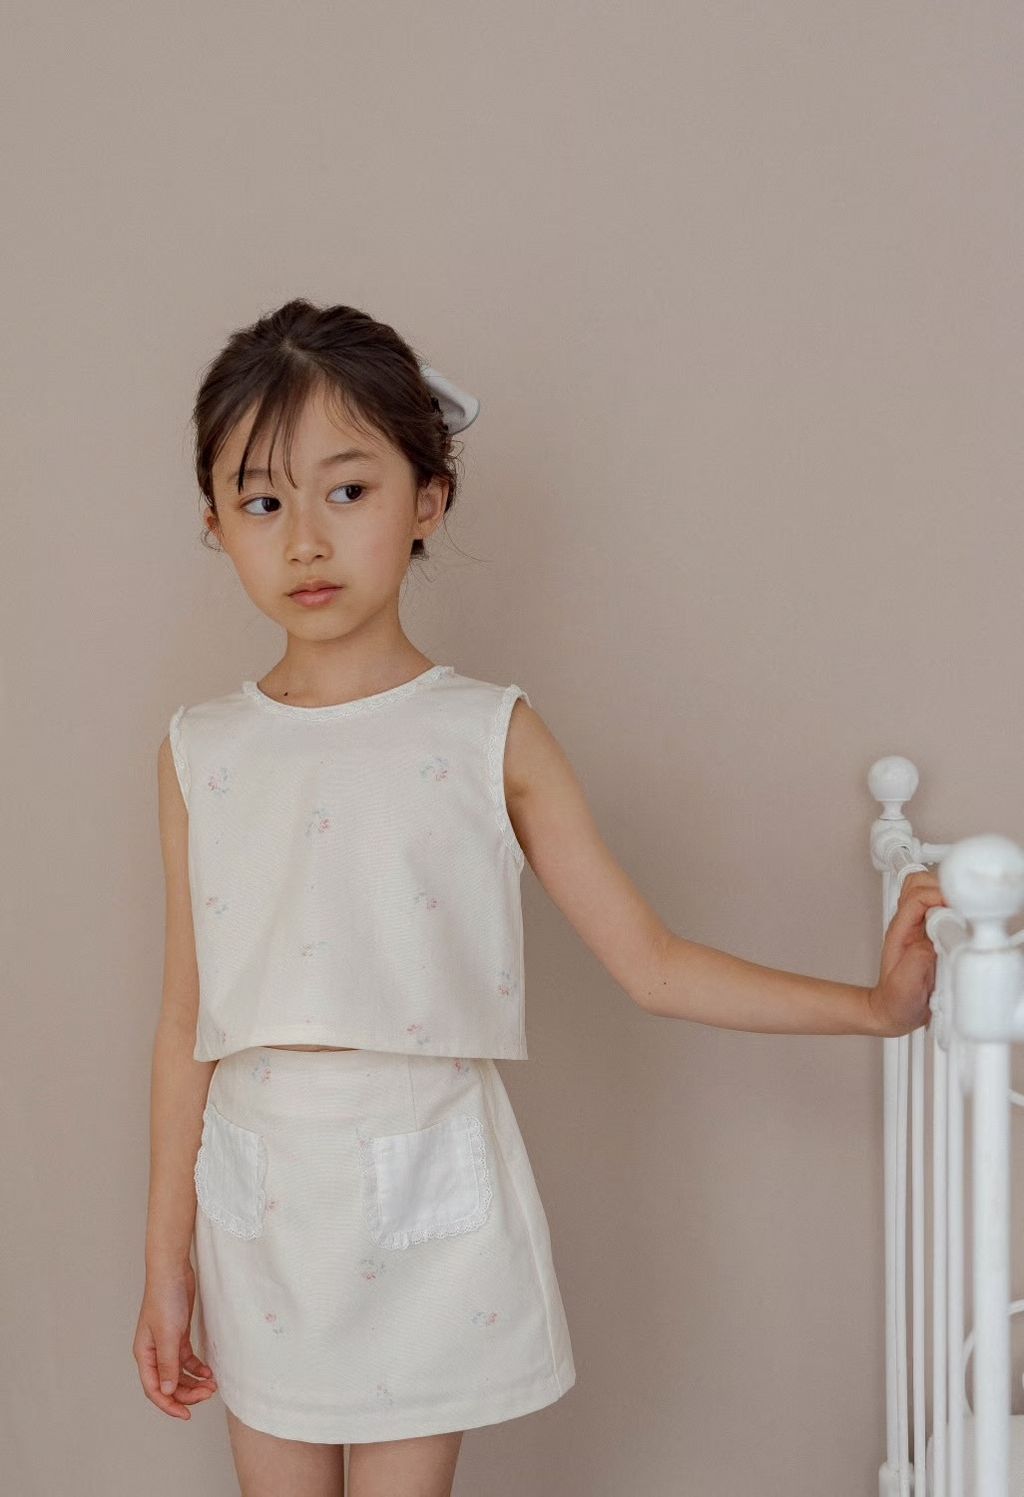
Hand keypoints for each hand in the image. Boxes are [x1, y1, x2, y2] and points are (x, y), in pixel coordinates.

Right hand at [132, 1263, 216, 1419]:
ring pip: (179, 1373)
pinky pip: (187, 1359)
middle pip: (169, 1383)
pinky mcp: (178, 1335)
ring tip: (212, 1385)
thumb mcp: (167, 1334)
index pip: (154, 1389)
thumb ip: (168, 1364)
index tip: (186, 1415)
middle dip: (187, 1393)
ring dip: (194, 1381)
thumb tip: (168, 1392)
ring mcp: (166, 1344)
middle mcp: (153, 1352)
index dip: (169, 1405)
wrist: (173, 1271)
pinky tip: (209, 1371)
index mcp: (144, 1355)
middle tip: (207, 1395)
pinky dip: (197, 1367)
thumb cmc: (164, 1299)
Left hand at [870, 870, 947, 1037]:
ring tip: (960, 913)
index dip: (938, 896)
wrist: (892, 1011)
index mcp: (901, 931)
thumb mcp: (905, 984)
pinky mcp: (930, 933)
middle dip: (942, 888)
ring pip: (928, 891)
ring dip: (946, 895)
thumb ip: (918, 959)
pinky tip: (960, 923)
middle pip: (918, 884)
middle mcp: (908, 924)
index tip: (956, 910)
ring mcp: (918, 927)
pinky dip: (951, 907)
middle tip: (959, 908)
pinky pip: (939, 908)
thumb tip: (935, 939)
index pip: (916, 897)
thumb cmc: (896, 1000)